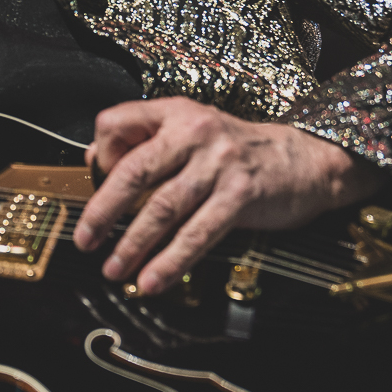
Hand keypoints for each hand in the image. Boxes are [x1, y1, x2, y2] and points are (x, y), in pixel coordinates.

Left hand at [73, 97, 383, 293]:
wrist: (307, 159)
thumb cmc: (241, 151)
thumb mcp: (193, 133)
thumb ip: (148, 144)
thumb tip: (95, 163)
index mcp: (175, 113)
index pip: (116, 125)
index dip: (100, 155)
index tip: (95, 183)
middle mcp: (194, 132)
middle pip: (134, 170)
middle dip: (103, 211)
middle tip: (84, 239)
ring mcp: (218, 163)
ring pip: (163, 207)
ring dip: (133, 244)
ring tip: (114, 269)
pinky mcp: (241, 195)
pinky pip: (197, 232)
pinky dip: (171, 260)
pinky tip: (153, 279)